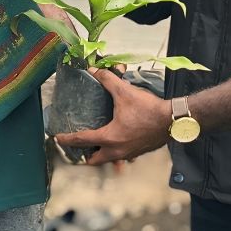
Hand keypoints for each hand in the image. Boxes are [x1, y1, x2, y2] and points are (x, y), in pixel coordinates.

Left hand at [56, 69, 171, 164]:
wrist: (172, 120)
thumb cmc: (148, 109)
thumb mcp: (124, 91)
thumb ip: (107, 80)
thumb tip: (93, 70)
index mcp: (109, 138)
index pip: (83, 140)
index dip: (68, 139)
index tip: (57, 139)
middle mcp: (117, 150)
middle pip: (95, 160)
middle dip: (85, 155)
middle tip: (79, 147)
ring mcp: (129, 154)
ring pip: (109, 159)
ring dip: (101, 154)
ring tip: (97, 143)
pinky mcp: (139, 152)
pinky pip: (122, 156)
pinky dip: (116, 151)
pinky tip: (119, 139)